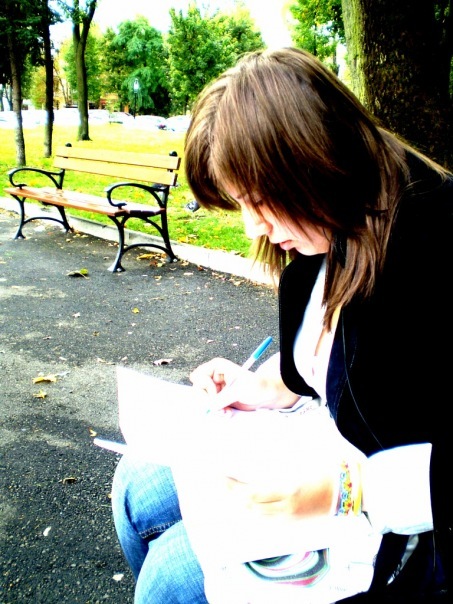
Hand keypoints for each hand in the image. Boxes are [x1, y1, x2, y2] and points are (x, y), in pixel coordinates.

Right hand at [189, 354, 298, 410]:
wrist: (268, 395)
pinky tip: (228, 413)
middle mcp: (214, 377)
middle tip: (219, 408)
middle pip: (198, 390)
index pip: (199, 376)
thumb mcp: (241, 390)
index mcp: (217, 367)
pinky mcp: (220, 400)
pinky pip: (211, 408)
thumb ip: (224, 397)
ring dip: (213, 409)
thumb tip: (210, 407)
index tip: (215, 394)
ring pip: (203, 401)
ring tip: (226, 412)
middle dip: (207, 401)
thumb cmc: (258, 385)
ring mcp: (216, 389)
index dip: (205, 387)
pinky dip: (218, 413)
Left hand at [219, 406, 366, 519]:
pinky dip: (253, 512)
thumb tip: (258, 449)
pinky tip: (245, 504)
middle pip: (249, 507)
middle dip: (230, 496)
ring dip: (238, 505)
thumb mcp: (303, 458)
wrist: (352, 489)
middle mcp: (286, 507)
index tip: (219, 476)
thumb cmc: (329, 468)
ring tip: (226, 492)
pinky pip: (268, 520)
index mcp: (288, 489)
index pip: (250, 494)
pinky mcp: (295, 521)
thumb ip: (280, 459)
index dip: (231, 488)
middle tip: (217, 483)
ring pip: (256, 516)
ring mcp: (290, 517)